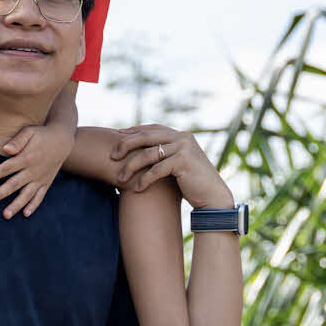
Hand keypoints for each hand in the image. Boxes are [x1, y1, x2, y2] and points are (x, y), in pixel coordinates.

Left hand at [0, 117, 75, 217]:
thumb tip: (5, 149)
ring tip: (5, 215)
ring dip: (16, 205)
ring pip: (26, 194)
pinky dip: (33, 205)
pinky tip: (25, 214)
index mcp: (27, 157)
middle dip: (0, 194)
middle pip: (14, 184)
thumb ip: (18, 140)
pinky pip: (40, 196)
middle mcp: (33, 170)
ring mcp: (40, 178)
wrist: (62, 140)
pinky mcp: (46, 183)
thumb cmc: (41, 135)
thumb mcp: (30, 132)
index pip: (7, 168)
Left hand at [111, 125, 232, 208]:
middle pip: (147, 136)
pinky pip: (157, 169)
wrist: (213, 197)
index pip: (152, 128)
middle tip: (112, 155)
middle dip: (126, 145)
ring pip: (149, 154)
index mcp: (181, 135)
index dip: (133, 131)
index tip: (117, 136)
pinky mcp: (184, 162)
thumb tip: (142, 151)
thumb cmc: (193, 183)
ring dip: (132, 167)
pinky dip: (145, 179)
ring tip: (120, 179)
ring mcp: (184, 148)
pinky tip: (136, 189)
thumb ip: (166, 154)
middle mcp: (183, 137)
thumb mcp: (179, 163)